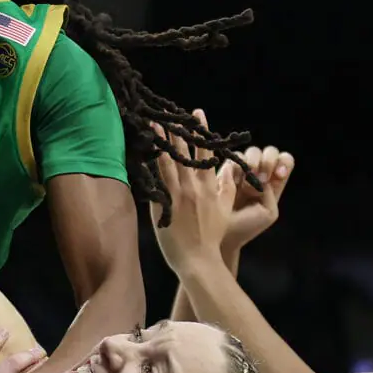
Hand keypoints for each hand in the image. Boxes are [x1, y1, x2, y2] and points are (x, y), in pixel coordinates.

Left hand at [150, 109, 250, 271]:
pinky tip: (143, 151)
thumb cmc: (213, 237)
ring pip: (168, 162)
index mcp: (210, 187)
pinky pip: (155, 180)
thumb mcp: (225, 210)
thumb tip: (229, 171)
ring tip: (154, 123)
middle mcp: (194, 187)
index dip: (201, 133)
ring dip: (162, 142)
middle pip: (185, 153)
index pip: (206, 153)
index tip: (198, 114)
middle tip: (171, 112)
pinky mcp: (164, 204)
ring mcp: (178, 195)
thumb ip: (226, 189)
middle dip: (179, 131)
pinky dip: (150, 164)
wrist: (200, 260)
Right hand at [225, 139, 292, 251]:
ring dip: (252, 163)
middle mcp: (260, 172)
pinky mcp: (226, 171)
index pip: (285, 161)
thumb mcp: (269, 213)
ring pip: (252, 152)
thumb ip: (270, 192)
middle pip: (270, 152)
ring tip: (246, 183)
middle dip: (268, 162)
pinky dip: (235, 167)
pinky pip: (233, 158)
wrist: (224, 234)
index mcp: (274, 182)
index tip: (277, 175)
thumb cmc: (248, 226)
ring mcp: (243, 170)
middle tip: (261, 178)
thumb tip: (257, 176)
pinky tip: (234, 182)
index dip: (283, 163)